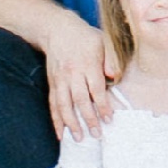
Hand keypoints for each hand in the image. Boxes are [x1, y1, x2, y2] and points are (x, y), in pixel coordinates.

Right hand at [44, 18, 118, 142]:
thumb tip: (115, 76)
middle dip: (88, 119)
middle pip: (80, 100)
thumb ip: (110, 59)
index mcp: (88, 64)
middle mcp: (72, 73)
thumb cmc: (85, 37)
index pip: (96, 89)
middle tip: (96, 135)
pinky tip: (60, 133)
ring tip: (78, 138)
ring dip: (71, 123)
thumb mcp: (103, 42)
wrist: (57, 29)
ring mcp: (60, 79)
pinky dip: (56, 120)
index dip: (102, 105)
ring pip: (64, 105)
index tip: (108, 119)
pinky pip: (53, 104)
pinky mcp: (52, 83)